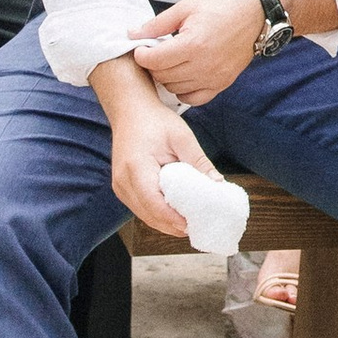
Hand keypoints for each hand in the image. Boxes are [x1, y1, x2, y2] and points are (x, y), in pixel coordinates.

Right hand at [106, 89, 217, 240]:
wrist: (130, 109)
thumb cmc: (154, 120)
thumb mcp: (182, 136)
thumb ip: (199, 161)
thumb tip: (218, 183)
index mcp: (136, 168)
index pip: (154, 203)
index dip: (174, 219)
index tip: (194, 225)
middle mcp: (123, 181)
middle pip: (149, 215)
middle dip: (173, 225)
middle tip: (199, 228)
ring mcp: (119, 187)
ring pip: (144, 215)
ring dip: (166, 222)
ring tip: (191, 223)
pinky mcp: (122, 188)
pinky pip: (141, 208)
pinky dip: (157, 214)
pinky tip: (176, 214)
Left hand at [131, 0, 262, 104]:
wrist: (255, 14)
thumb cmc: (221, 7)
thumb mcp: (186, 7)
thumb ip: (158, 24)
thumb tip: (132, 34)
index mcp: (193, 44)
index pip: (153, 61)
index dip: (141, 55)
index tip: (142, 48)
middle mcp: (204, 65)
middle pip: (162, 76)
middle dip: (153, 65)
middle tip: (156, 53)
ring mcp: (214, 77)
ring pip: (175, 89)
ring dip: (167, 77)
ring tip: (171, 61)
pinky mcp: (222, 84)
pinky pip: (193, 98)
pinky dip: (183, 91)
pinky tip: (183, 76)